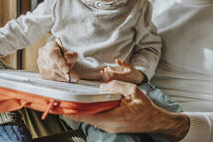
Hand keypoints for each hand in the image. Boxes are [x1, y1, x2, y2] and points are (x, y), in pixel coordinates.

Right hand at [37, 39, 78, 82]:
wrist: (63, 61)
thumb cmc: (67, 56)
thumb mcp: (72, 54)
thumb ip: (71, 55)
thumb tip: (67, 59)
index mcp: (50, 46)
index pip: (52, 53)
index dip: (59, 62)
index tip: (67, 69)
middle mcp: (43, 54)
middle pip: (52, 64)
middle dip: (63, 72)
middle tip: (74, 77)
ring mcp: (41, 64)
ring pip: (52, 73)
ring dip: (63, 77)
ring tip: (74, 78)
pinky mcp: (42, 73)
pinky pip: (51, 78)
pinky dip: (60, 80)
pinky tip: (66, 78)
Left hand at [67, 80, 189, 139]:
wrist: (154, 121)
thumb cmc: (145, 108)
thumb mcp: (134, 91)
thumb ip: (117, 86)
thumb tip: (102, 86)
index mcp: (115, 117)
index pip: (89, 115)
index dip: (74, 111)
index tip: (62, 106)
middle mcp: (109, 125)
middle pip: (85, 118)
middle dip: (72, 110)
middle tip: (59, 102)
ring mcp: (109, 127)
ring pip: (88, 119)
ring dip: (78, 111)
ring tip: (66, 102)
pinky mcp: (109, 125)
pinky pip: (94, 119)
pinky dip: (86, 112)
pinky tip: (80, 105)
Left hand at [100, 59, 143, 83]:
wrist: (137, 80)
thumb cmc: (133, 72)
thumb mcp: (130, 66)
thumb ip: (123, 63)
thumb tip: (116, 60)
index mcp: (124, 77)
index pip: (114, 74)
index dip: (109, 71)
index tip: (108, 67)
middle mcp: (120, 81)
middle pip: (110, 79)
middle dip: (106, 74)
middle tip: (105, 69)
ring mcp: (119, 85)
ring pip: (109, 83)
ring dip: (104, 77)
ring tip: (102, 72)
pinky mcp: (118, 86)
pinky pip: (111, 84)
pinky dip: (106, 81)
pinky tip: (104, 77)